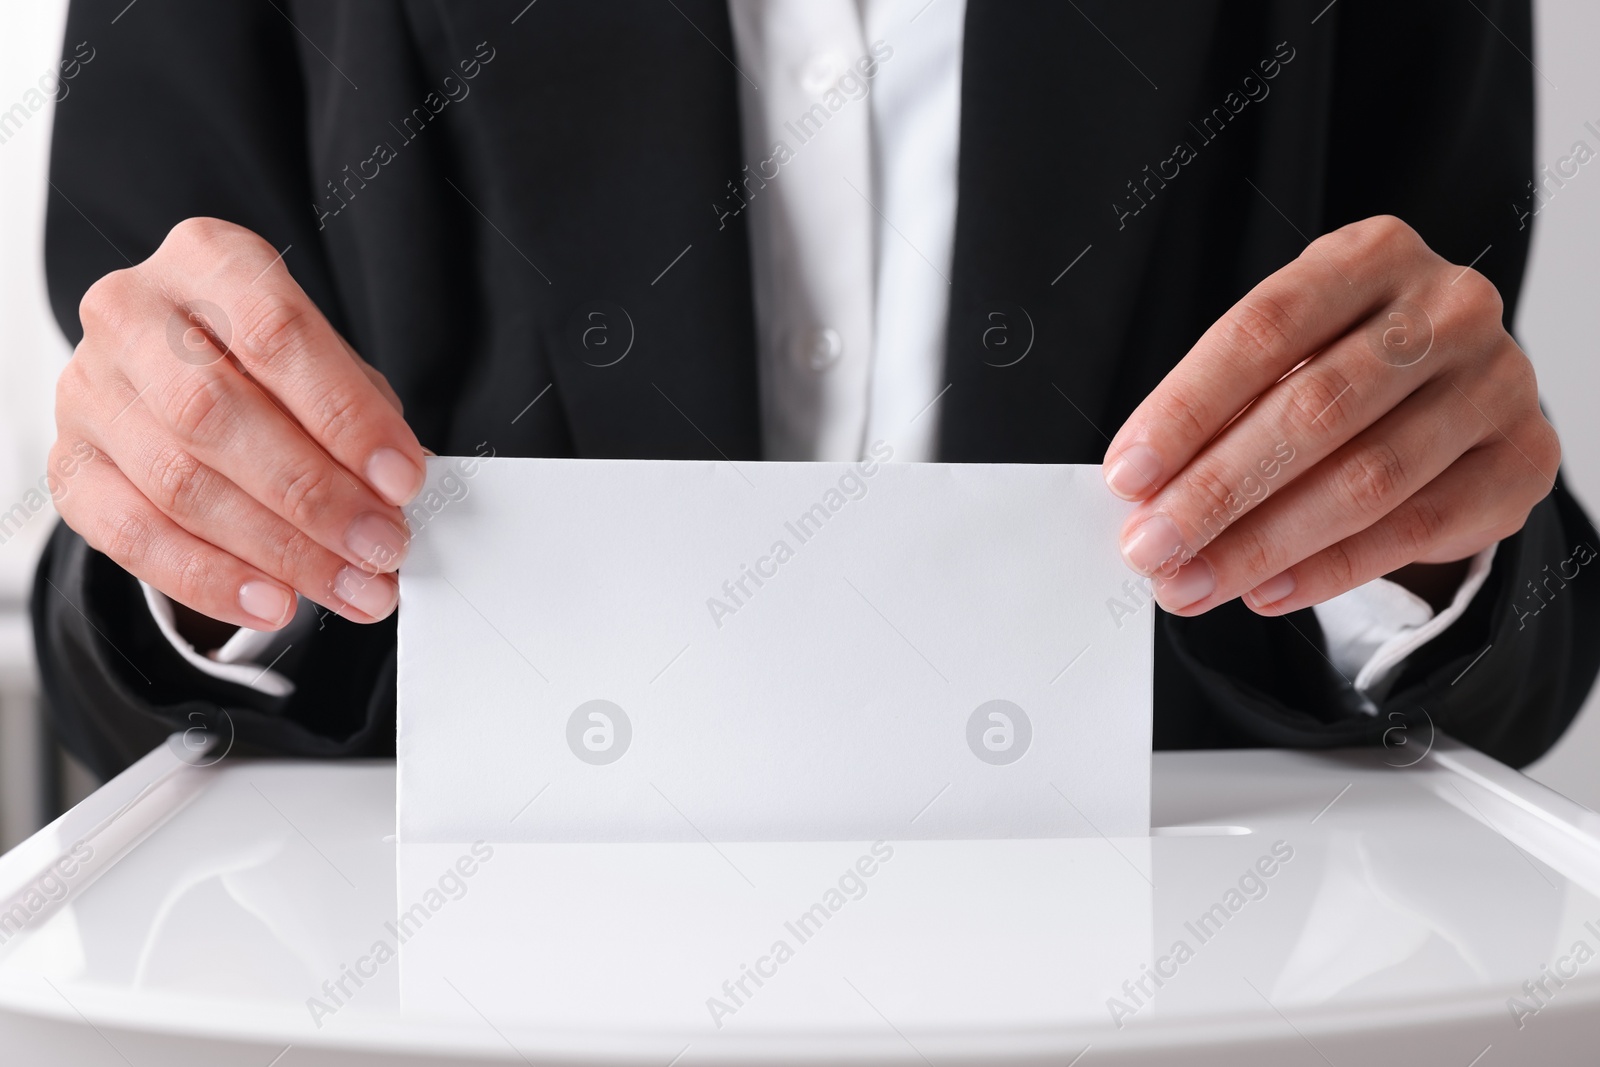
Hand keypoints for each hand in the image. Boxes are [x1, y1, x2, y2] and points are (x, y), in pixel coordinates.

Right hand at [52, 217, 426, 631]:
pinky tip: (275, 602)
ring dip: (279, 551)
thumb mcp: (329, 364)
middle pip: (217, 414)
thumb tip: (396, 494)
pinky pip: (133, 536)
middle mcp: (132, 314)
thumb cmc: (272, 365)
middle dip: (315, 497)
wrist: (183, 369)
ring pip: (179, 483)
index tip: (403, 480)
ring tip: (352, 587)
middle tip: (382, 548)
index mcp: (209, 260)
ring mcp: (88, 390)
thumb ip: (362, 416)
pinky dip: (211, 580)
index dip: (345, 416)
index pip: (276, 335)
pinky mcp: (69, 464)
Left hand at [1102, 215, 1559, 616]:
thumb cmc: (1348, 368)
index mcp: (1371, 256)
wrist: (1459, 399)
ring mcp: (1497, 383)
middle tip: (1150, 547)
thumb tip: (1141, 493)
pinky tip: (1265, 591)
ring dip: (1261, 544)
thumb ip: (1225, 411)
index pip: (1262, 331)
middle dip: (1216, 491)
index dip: (1187, 408)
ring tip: (1191, 581)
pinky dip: (1328, 570)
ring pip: (1365, 478)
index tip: (1127, 474)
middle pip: (1314, 409)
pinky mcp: (1521, 460)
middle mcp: (1446, 309)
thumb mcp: (1287, 360)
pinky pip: (1414, 529)